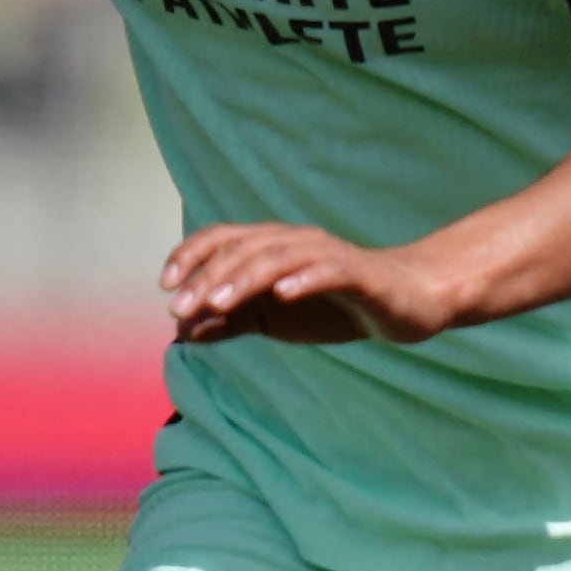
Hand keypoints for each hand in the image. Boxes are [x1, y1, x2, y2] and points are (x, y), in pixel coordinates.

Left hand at [162, 223, 463, 345]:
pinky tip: (282, 295)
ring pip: (279, 257)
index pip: (223, 239)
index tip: (165, 286)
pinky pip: (328, 270)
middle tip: (180, 307)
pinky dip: (304, 279)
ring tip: (216, 302)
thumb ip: (231, 322)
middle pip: (244, 249)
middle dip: (208, 277)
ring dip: (244, 278)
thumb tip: (183, 331)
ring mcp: (328, 255)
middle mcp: (296, 241)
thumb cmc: (336, 307)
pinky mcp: (359, 273)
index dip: (191, 256)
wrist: (406, 304)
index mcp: (273, 247)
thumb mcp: (274, 320)